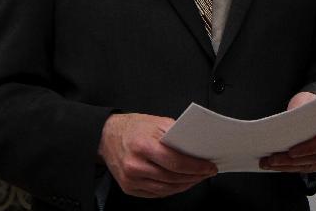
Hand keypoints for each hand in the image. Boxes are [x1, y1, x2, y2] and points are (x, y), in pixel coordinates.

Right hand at [98, 113, 216, 197]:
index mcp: (143, 145)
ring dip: (186, 184)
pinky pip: (156, 193)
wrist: (106, 137)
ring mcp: (131, 179)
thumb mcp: (156, 122)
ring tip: (198, 177)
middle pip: (173, 177)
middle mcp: (135, 165)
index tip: (209, 166)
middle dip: (195, 176)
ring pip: (166, 188)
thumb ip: (176, 133)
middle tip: (207, 172)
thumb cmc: (133, 128)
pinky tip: (182, 182)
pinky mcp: (129, 188)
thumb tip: (198, 145)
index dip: (196, 166)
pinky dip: (172, 189)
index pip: (176, 161)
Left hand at [259, 92, 315, 172]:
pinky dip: (291, 168)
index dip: (309, 148)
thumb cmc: (313, 104)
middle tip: (272, 159)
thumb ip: (298, 109)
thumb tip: (284, 124)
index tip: (291, 151)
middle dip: (292, 160)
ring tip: (269, 163)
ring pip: (310, 165)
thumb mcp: (305, 100)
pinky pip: (308, 169)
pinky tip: (277, 165)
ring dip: (288, 166)